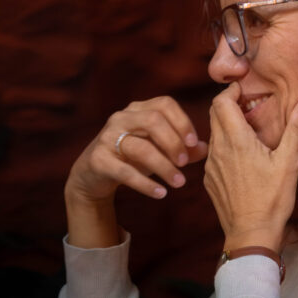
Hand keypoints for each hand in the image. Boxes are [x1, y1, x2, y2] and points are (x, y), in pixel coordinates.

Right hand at [65, 96, 207, 247]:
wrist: (93, 174)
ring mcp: (107, 137)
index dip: (182, 121)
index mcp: (138, 110)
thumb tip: (204, 148)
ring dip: (164, 167)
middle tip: (185, 163)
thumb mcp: (157, 150)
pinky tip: (161, 193)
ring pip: (140, 148)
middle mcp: (121, 118)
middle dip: (174, 142)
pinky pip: (125, 171)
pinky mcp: (98, 160)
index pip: (164, 104)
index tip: (193, 142)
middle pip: (153, 120)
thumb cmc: (130, 158)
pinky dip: (145, 184)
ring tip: (179, 183)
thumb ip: (181, 148)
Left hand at [203, 83, 297, 250]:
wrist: (251, 234)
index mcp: (235, 140)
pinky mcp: (209, 180)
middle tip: (249, 106)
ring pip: (212, 134)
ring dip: (227, 127)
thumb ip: (297, 129)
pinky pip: (212, 154)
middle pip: (214, 115)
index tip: (246, 91)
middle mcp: (217, 149)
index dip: (231, 91)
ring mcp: (211, 165)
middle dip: (229, 105)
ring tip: (249, 132)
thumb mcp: (289, 162)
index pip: (220, 102)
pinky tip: (242, 157)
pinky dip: (224, 147)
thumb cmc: (272, 199)